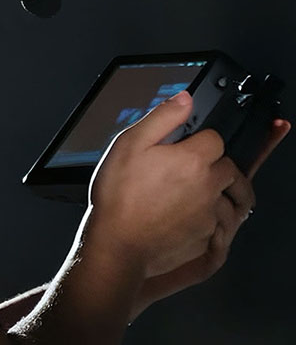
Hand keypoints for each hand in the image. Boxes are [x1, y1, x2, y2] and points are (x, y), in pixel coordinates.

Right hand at [88, 91, 246, 278]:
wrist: (117, 244)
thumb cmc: (119, 196)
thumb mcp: (129, 143)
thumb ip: (163, 117)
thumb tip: (185, 99)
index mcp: (193, 160)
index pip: (216, 138)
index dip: (199, 138)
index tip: (184, 145)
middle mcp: (208, 186)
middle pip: (229, 167)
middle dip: (213, 163)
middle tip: (187, 167)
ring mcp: (209, 214)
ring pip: (227, 196)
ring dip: (215, 191)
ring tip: (190, 191)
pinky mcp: (205, 237)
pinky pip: (217, 222)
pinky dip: (206, 217)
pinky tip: (180, 215)